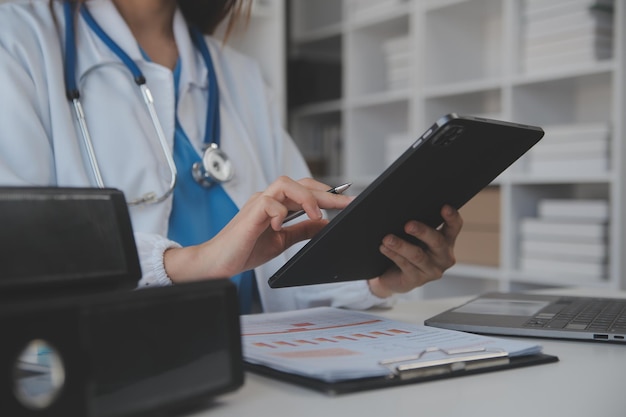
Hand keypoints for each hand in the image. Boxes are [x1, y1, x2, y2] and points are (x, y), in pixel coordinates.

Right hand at [163, 176, 352, 281]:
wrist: (219, 263)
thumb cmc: (245, 250)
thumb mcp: (282, 240)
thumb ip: (302, 229)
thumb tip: (324, 223)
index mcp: (276, 205)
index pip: (306, 191)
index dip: (328, 194)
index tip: (348, 201)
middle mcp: (268, 199)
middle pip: (301, 183)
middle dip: (326, 192)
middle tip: (346, 203)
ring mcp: (258, 203)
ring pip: (286, 184)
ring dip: (306, 197)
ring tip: (317, 214)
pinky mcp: (250, 213)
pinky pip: (269, 203)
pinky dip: (279, 213)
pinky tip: (280, 226)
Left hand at [368, 205, 462, 297]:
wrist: (394, 276)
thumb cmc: (408, 249)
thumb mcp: (416, 237)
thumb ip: (417, 226)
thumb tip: (403, 210)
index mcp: (447, 241)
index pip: (454, 227)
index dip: (452, 217)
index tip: (444, 207)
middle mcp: (443, 256)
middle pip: (436, 241)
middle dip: (422, 231)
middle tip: (408, 225)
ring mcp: (431, 270)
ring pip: (417, 255)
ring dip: (401, 245)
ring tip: (387, 238)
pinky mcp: (417, 280)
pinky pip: (405, 265)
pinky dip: (393, 254)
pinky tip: (384, 247)